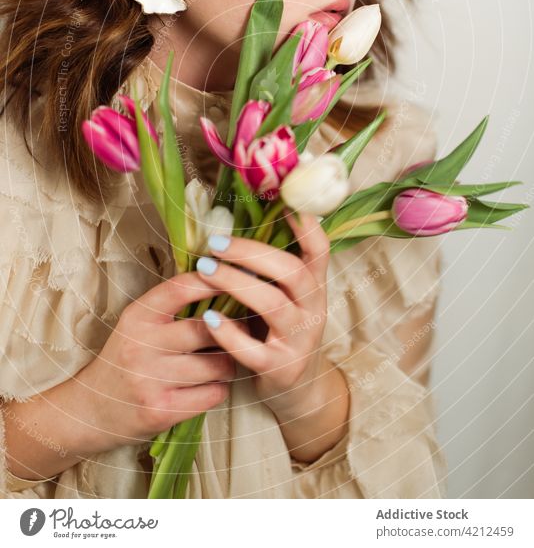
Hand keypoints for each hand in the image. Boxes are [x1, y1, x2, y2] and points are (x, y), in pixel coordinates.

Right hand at [78, 272, 241, 450]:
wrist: (90, 409)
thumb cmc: (125, 359)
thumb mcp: (138, 324)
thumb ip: (173, 305)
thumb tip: (223, 283)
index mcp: (138, 317)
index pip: (181, 288)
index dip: (213, 282)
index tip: (234, 282)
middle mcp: (142, 346)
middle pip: (208, 329)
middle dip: (234, 329)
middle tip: (241, 329)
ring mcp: (150, 380)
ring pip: (218, 364)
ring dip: (229, 363)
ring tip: (223, 362)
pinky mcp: (161, 411)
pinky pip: (214, 394)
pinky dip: (220, 389)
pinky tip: (210, 386)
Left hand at [195, 208, 331, 420]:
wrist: (295, 386)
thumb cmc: (279, 327)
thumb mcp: (287, 295)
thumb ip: (271, 266)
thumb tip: (237, 216)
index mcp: (315, 284)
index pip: (319, 249)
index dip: (305, 225)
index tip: (284, 201)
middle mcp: (314, 308)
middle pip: (291, 272)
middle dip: (252, 253)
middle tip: (216, 243)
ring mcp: (299, 339)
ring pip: (272, 305)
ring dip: (235, 283)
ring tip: (204, 269)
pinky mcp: (281, 368)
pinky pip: (253, 349)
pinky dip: (229, 333)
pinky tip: (208, 317)